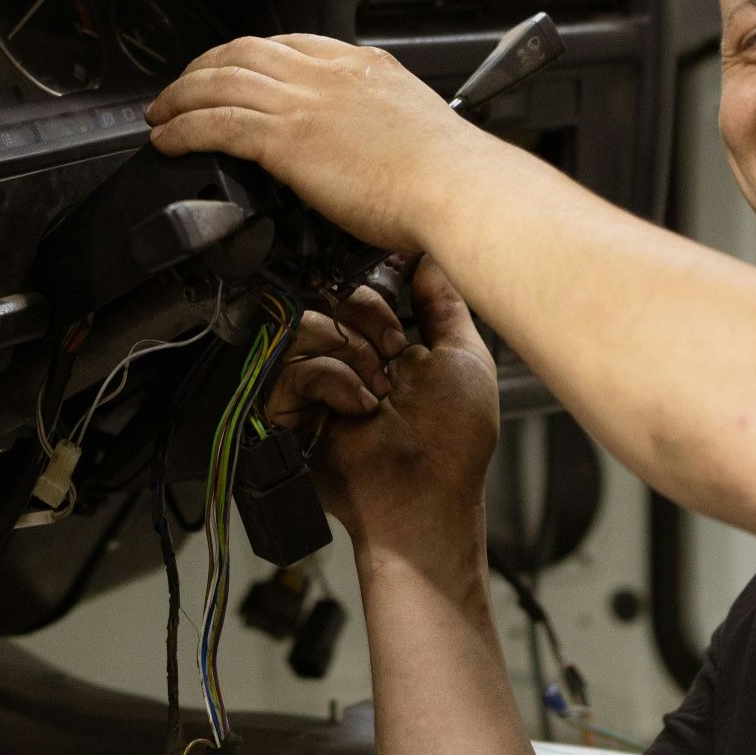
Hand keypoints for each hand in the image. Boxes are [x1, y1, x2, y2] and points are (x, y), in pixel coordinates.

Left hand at [145, 34, 498, 252]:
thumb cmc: (453, 178)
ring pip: (220, 80)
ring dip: (181, 96)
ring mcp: (307, 102)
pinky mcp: (288, 138)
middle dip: (204, 67)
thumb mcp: (418, 131)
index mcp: (366, 66)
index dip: (251, 56)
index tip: (234, 74)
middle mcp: (331, 74)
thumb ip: (383, 129)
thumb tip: (370, 154)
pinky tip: (167, 141)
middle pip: (246, 50)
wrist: (460, 189)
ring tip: (161, 115)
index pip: (292, 44)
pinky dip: (183, 128)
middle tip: (182, 90)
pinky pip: (215, 123)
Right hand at [263, 258, 498, 548]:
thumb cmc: (455, 441)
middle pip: (328, 297)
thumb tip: (431, 260)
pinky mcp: (290, 409)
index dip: (376, 295)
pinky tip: (358, 406)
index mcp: (385, 347)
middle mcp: (347, 359)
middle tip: (394, 356)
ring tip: (377, 389)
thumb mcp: (465, 358)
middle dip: (367, 320)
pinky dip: (331, 378)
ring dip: (351, 352)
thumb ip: (446, 305)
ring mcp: (317, 383)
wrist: (428, 494)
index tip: (401, 322)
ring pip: (305, 323)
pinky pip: (291, 365)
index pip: (358, 290)